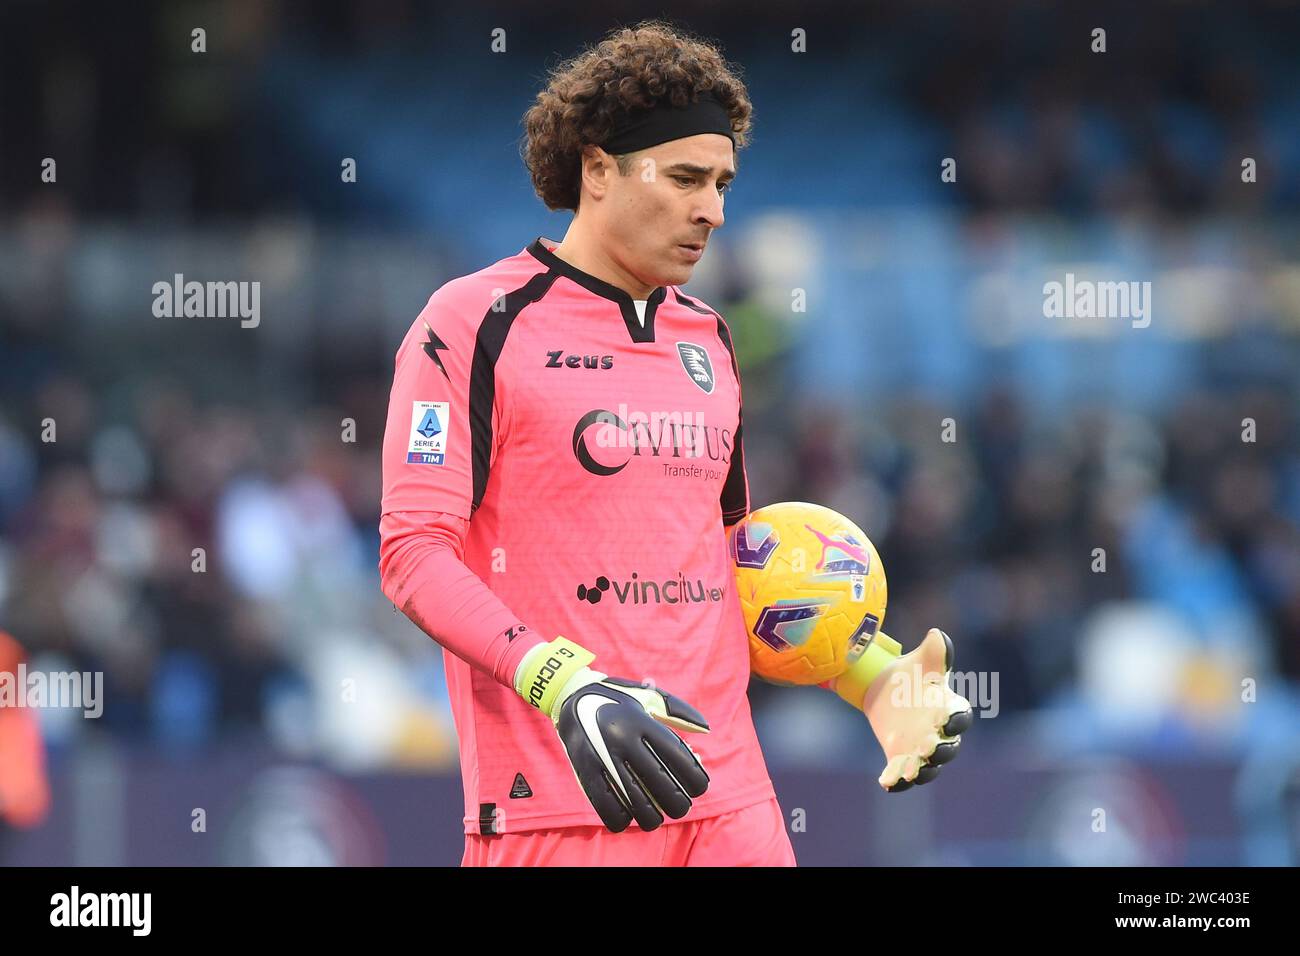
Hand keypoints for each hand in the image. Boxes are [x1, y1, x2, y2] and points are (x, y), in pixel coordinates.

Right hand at [515, 637, 709, 831]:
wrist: (571, 695)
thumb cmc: (619, 699)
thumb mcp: (648, 697)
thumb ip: (679, 712)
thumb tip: (707, 729)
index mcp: (642, 721)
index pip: (678, 758)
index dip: (695, 779)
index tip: (699, 788)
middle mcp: (624, 739)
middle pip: (662, 785)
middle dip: (678, 804)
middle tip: (680, 807)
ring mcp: (602, 756)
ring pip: (636, 802)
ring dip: (652, 817)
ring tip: (656, 817)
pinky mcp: (584, 770)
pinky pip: (606, 806)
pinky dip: (621, 819)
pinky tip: (628, 818)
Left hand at [860, 628, 972, 791]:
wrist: (885, 685)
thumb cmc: (912, 672)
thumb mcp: (922, 660)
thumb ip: (935, 651)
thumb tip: (937, 636)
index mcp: (948, 708)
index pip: (960, 717)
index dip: (955, 719)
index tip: (946, 718)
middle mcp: (939, 733)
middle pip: (947, 748)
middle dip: (939, 750)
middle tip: (927, 748)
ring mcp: (920, 748)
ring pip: (927, 766)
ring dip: (920, 770)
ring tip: (909, 772)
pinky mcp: (900, 756)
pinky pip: (901, 772)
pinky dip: (896, 780)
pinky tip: (886, 783)